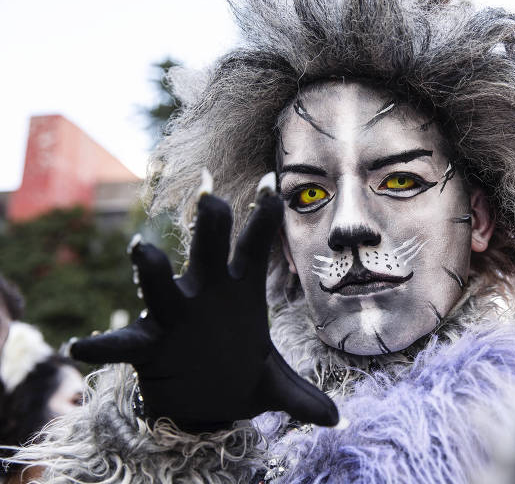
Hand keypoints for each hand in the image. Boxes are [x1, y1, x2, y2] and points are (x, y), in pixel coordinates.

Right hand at [71, 192, 338, 431]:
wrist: (203, 402)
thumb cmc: (238, 374)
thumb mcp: (272, 383)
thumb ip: (302, 397)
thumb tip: (336, 420)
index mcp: (240, 292)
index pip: (254, 249)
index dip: (264, 220)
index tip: (275, 191)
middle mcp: (205, 295)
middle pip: (208, 248)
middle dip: (210, 224)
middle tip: (213, 200)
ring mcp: (174, 316)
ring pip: (162, 284)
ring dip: (152, 269)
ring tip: (142, 250)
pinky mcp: (148, 345)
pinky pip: (123, 343)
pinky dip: (103, 345)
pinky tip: (81, 347)